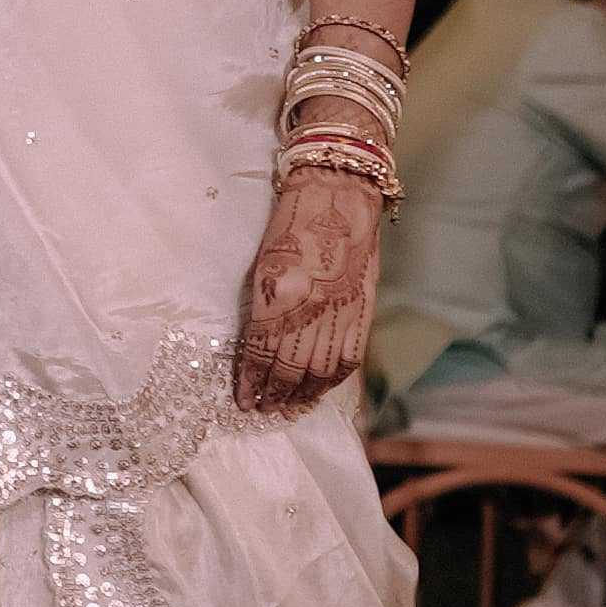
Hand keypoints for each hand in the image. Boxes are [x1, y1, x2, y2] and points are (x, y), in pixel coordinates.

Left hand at [235, 158, 384, 410]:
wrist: (338, 195)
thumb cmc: (291, 223)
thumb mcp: (264, 265)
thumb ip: (262, 309)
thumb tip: (256, 350)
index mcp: (280, 293)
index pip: (262, 352)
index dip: (251, 381)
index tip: (243, 400)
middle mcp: (312, 307)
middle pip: (292, 369)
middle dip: (274, 395)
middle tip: (261, 411)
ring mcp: (341, 311)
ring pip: (321, 372)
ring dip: (302, 396)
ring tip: (286, 410)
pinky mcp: (362, 310)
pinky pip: (347, 359)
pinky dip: (331, 381)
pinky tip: (318, 391)